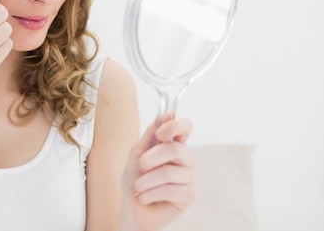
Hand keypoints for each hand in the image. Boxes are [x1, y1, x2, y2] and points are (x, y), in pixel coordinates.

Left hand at [119, 116, 196, 230]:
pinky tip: (145, 198)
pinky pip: (170, 190)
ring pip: (169, 172)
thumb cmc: (135, 180)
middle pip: (175, 149)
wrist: (133, 209)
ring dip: (146, 181)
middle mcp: (185, 159)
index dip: (176, 125)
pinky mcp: (189, 195)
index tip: (160, 133)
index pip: (185, 126)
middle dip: (151, 158)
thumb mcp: (136, 155)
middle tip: (140, 166)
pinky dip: (150, 194)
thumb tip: (163, 115)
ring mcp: (189, 177)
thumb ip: (149, 136)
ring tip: (138, 188)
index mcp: (174, 144)